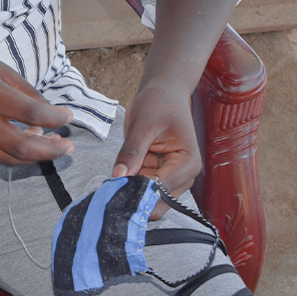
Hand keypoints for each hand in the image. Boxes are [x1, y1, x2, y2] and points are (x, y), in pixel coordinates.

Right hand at [0, 45, 73, 165]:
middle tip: (69, 146)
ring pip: (10, 158)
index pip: (32, 114)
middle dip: (52, 150)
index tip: (68, 116)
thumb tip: (50, 113)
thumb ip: (26, 91)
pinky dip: (17, 155)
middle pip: (22, 146)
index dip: (56, 118)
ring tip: (54, 147)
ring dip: (37, 157)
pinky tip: (30, 144)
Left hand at [113, 81, 200, 218]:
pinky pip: (142, 188)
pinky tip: (118, 176)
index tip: (115, 189)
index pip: (162, 189)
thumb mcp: (142, 125)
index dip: (138, 192)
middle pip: (158, 201)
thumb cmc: (158, 103)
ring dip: (130, 191)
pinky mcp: (159, 175)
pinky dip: (129, 185)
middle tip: (109, 189)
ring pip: (149, 198)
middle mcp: (184, 175)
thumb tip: (118, 175)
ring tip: (113, 179)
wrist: (163, 94)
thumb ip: (132, 151)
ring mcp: (172, 178)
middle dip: (134, 197)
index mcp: (187, 162)